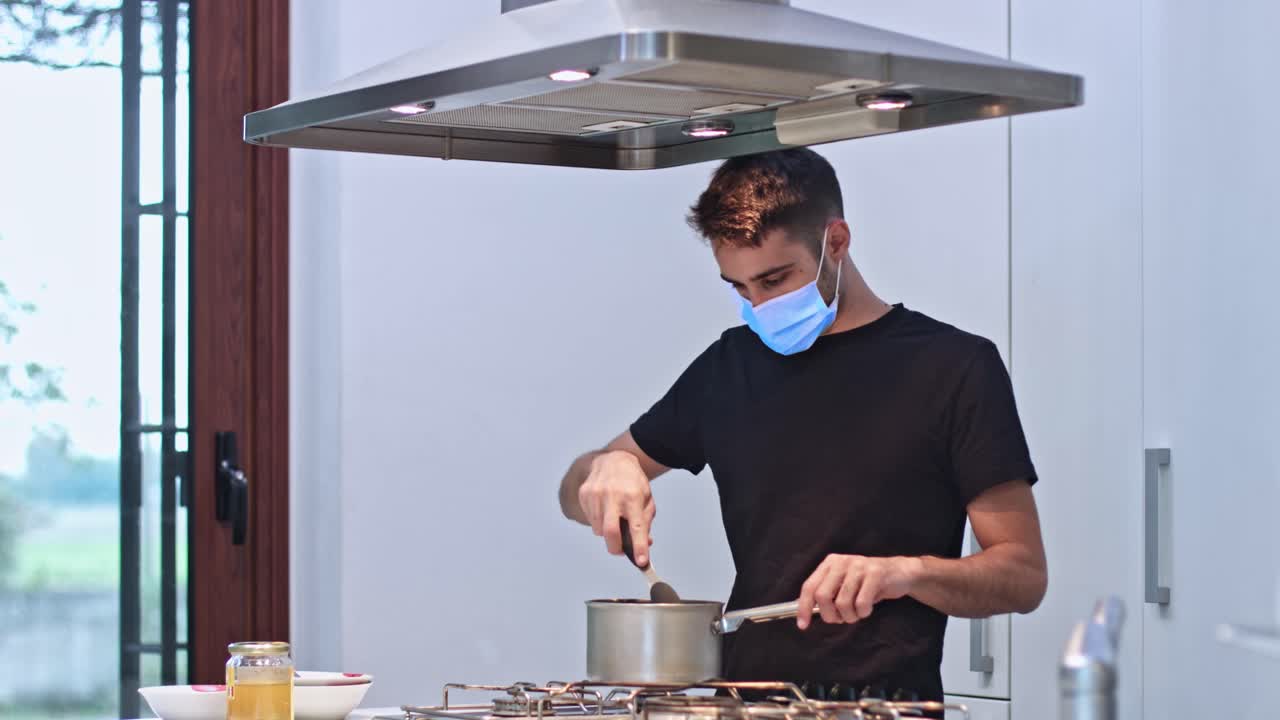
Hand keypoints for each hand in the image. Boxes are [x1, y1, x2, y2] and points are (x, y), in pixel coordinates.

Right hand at [578, 450, 655, 565]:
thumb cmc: (632, 482)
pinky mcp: (584, 494)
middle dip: (616, 548)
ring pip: (598, 529)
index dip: (639, 547)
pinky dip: (598, 522)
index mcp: (633, 497)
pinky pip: (590, 520)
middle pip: (610, 532)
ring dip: (607, 532)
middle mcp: (612, 495)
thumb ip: (646, 522)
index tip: (641, 562)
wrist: (613, 460)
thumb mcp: (647, 499)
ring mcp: (595, 494)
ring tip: (614, 518)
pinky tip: (604, 509)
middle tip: (622, 551)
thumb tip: (645, 544)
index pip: (636, 527)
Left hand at [796, 554, 922, 628]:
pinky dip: (863, 613)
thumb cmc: (867, 583)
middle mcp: (841, 561)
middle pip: (822, 596)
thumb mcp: (844, 585)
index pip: (809, 586)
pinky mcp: (875, 573)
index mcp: (830, 563)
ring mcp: (858, 566)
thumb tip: (804, 613)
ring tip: (857, 613)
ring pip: (842, 603)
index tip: (803, 625)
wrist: (899, 573)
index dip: (804, 608)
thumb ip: (827, 594)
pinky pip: (861, 603)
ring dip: (849, 616)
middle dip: (829, 615)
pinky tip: (867, 609)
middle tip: (840, 619)